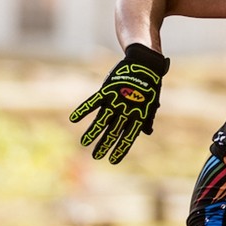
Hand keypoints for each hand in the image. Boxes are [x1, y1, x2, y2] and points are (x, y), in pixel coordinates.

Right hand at [70, 44, 169, 163]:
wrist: (144, 64)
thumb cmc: (150, 86)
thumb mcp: (151, 104)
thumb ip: (147, 119)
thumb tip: (147, 133)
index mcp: (138, 116)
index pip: (128, 138)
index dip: (120, 150)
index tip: (112, 161)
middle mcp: (126, 110)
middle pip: (113, 132)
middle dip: (104, 145)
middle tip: (96, 156)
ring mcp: (115, 100)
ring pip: (101, 121)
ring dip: (92, 133)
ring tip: (84, 143)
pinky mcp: (106, 90)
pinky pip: (92, 102)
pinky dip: (82, 110)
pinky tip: (73, 119)